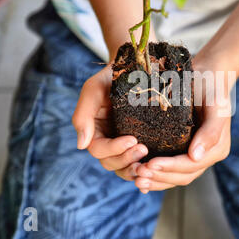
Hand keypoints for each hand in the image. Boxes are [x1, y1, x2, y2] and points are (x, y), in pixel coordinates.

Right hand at [72, 63, 148, 179]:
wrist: (134, 69)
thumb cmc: (110, 77)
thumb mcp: (93, 89)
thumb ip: (83, 115)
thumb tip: (81, 145)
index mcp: (94, 132)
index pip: (99, 149)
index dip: (114, 149)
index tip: (132, 139)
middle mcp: (107, 142)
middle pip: (111, 163)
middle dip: (126, 160)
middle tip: (144, 149)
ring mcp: (123, 145)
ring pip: (125, 168)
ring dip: (136, 169)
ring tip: (151, 163)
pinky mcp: (141, 144)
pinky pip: (140, 163)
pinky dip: (146, 169)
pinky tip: (157, 167)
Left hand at [134, 58, 232, 193]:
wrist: (206, 75)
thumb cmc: (211, 87)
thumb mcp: (216, 105)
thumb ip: (210, 131)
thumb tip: (196, 156)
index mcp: (216, 149)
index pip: (191, 165)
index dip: (171, 168)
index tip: (150, 164)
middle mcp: (206, 155)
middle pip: (182, 176)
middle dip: (160, 177)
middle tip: (138, 174)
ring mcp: (193, 155)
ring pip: (174, 176)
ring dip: (155, 180)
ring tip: (136, 178)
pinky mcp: (181, 150)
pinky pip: (169, 169)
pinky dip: (155, 175)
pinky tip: (138, 177)